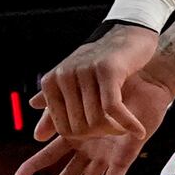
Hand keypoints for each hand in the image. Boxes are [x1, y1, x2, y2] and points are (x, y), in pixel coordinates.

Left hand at [35, 25, 167, 150]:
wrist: (127, 37)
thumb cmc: (99, 66)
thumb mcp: (73, 87)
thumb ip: (54, 112)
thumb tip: (37, 137)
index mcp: (50, 83)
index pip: (63, 128)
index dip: (85, 136)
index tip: (100, 133)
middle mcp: (63, 76)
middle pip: (80, 127)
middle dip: (101, 134)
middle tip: (116, 130)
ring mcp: (84, 71)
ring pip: (97, 120)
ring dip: (115, 129)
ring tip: (126, 127)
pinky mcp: (107, 70)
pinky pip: (113, 108)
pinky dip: (127, 123)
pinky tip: (138, 130)